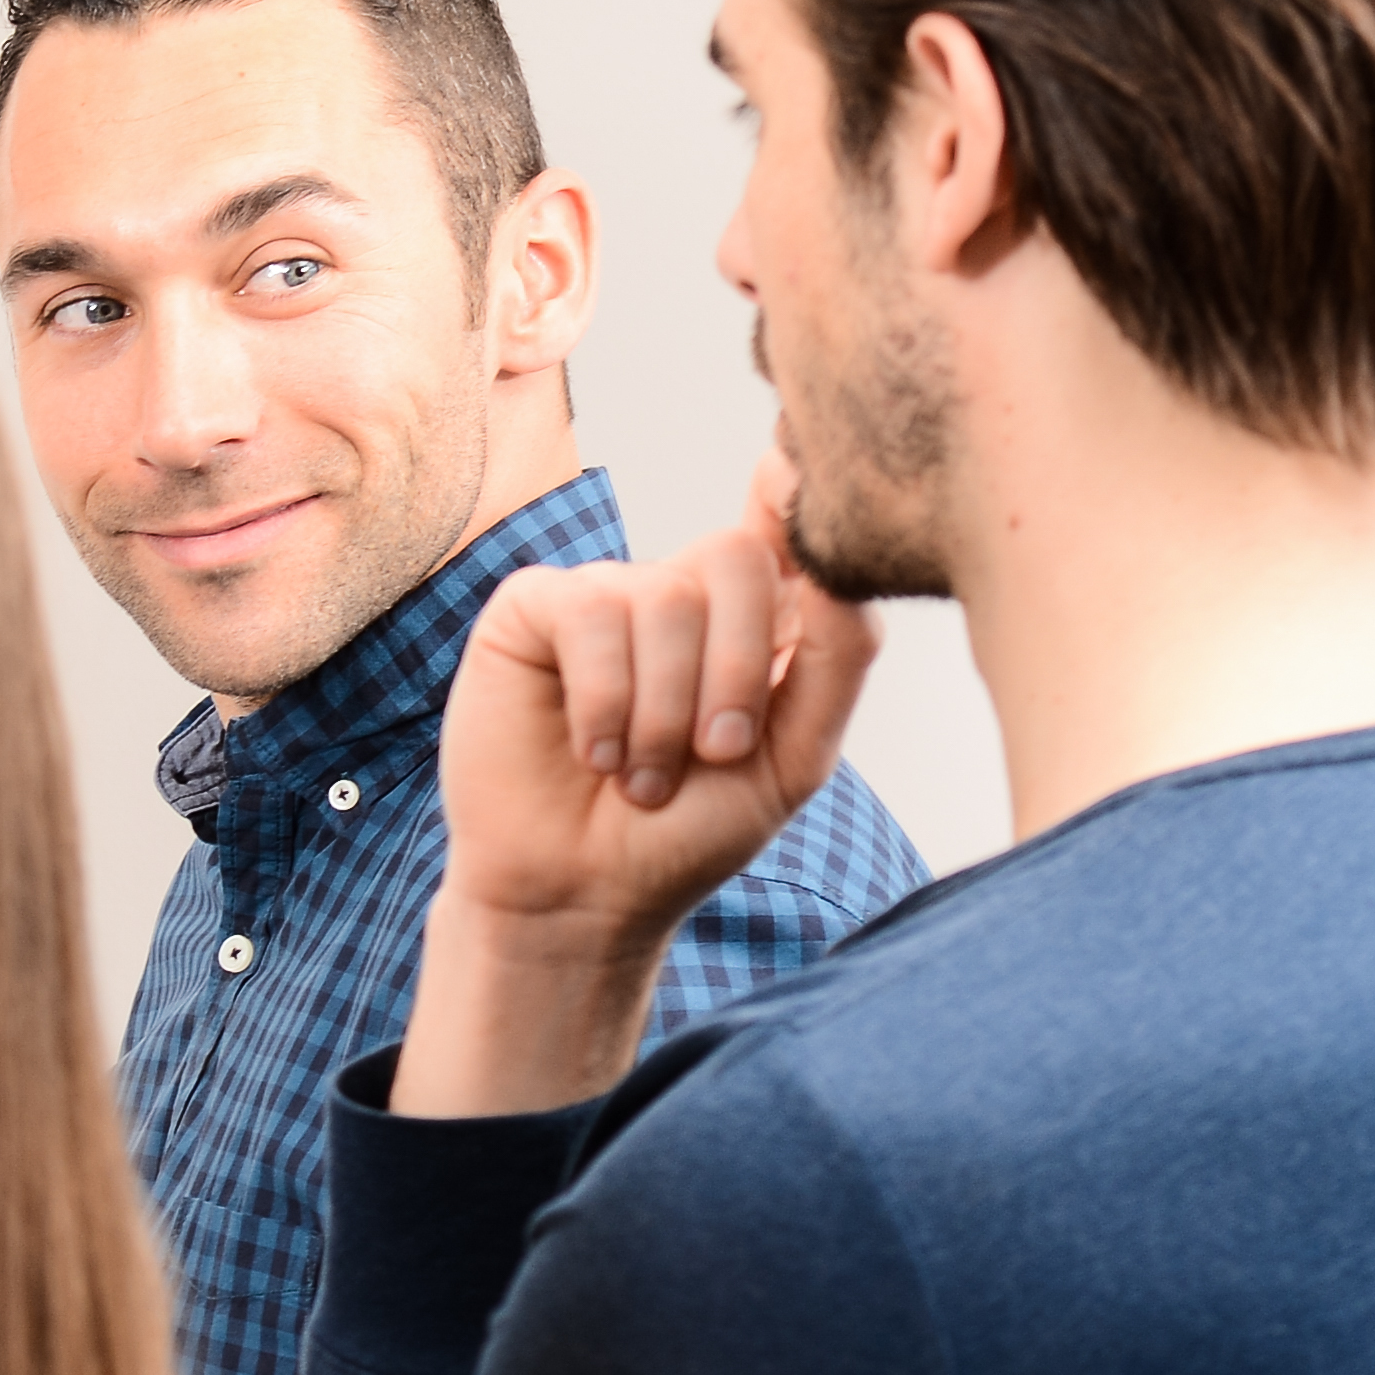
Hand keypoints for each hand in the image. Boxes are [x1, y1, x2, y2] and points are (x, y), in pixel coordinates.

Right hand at [404, 502, 880, 1117]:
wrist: (583, 897)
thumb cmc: (687, 833)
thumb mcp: (795, 756)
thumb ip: (838, 656)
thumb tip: (842, 563)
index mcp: (752, 620)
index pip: (785, 530)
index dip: (793, 495)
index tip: (788, 477)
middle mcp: (680, 594)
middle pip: (735, 557)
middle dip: (736, 667)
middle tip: (715, 750)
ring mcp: (605, 597)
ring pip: (662, 598)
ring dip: (661, 712)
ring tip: (642, 776)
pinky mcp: (532, 612)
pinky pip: (588, 614)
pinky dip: (603, 699)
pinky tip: (592, 754)